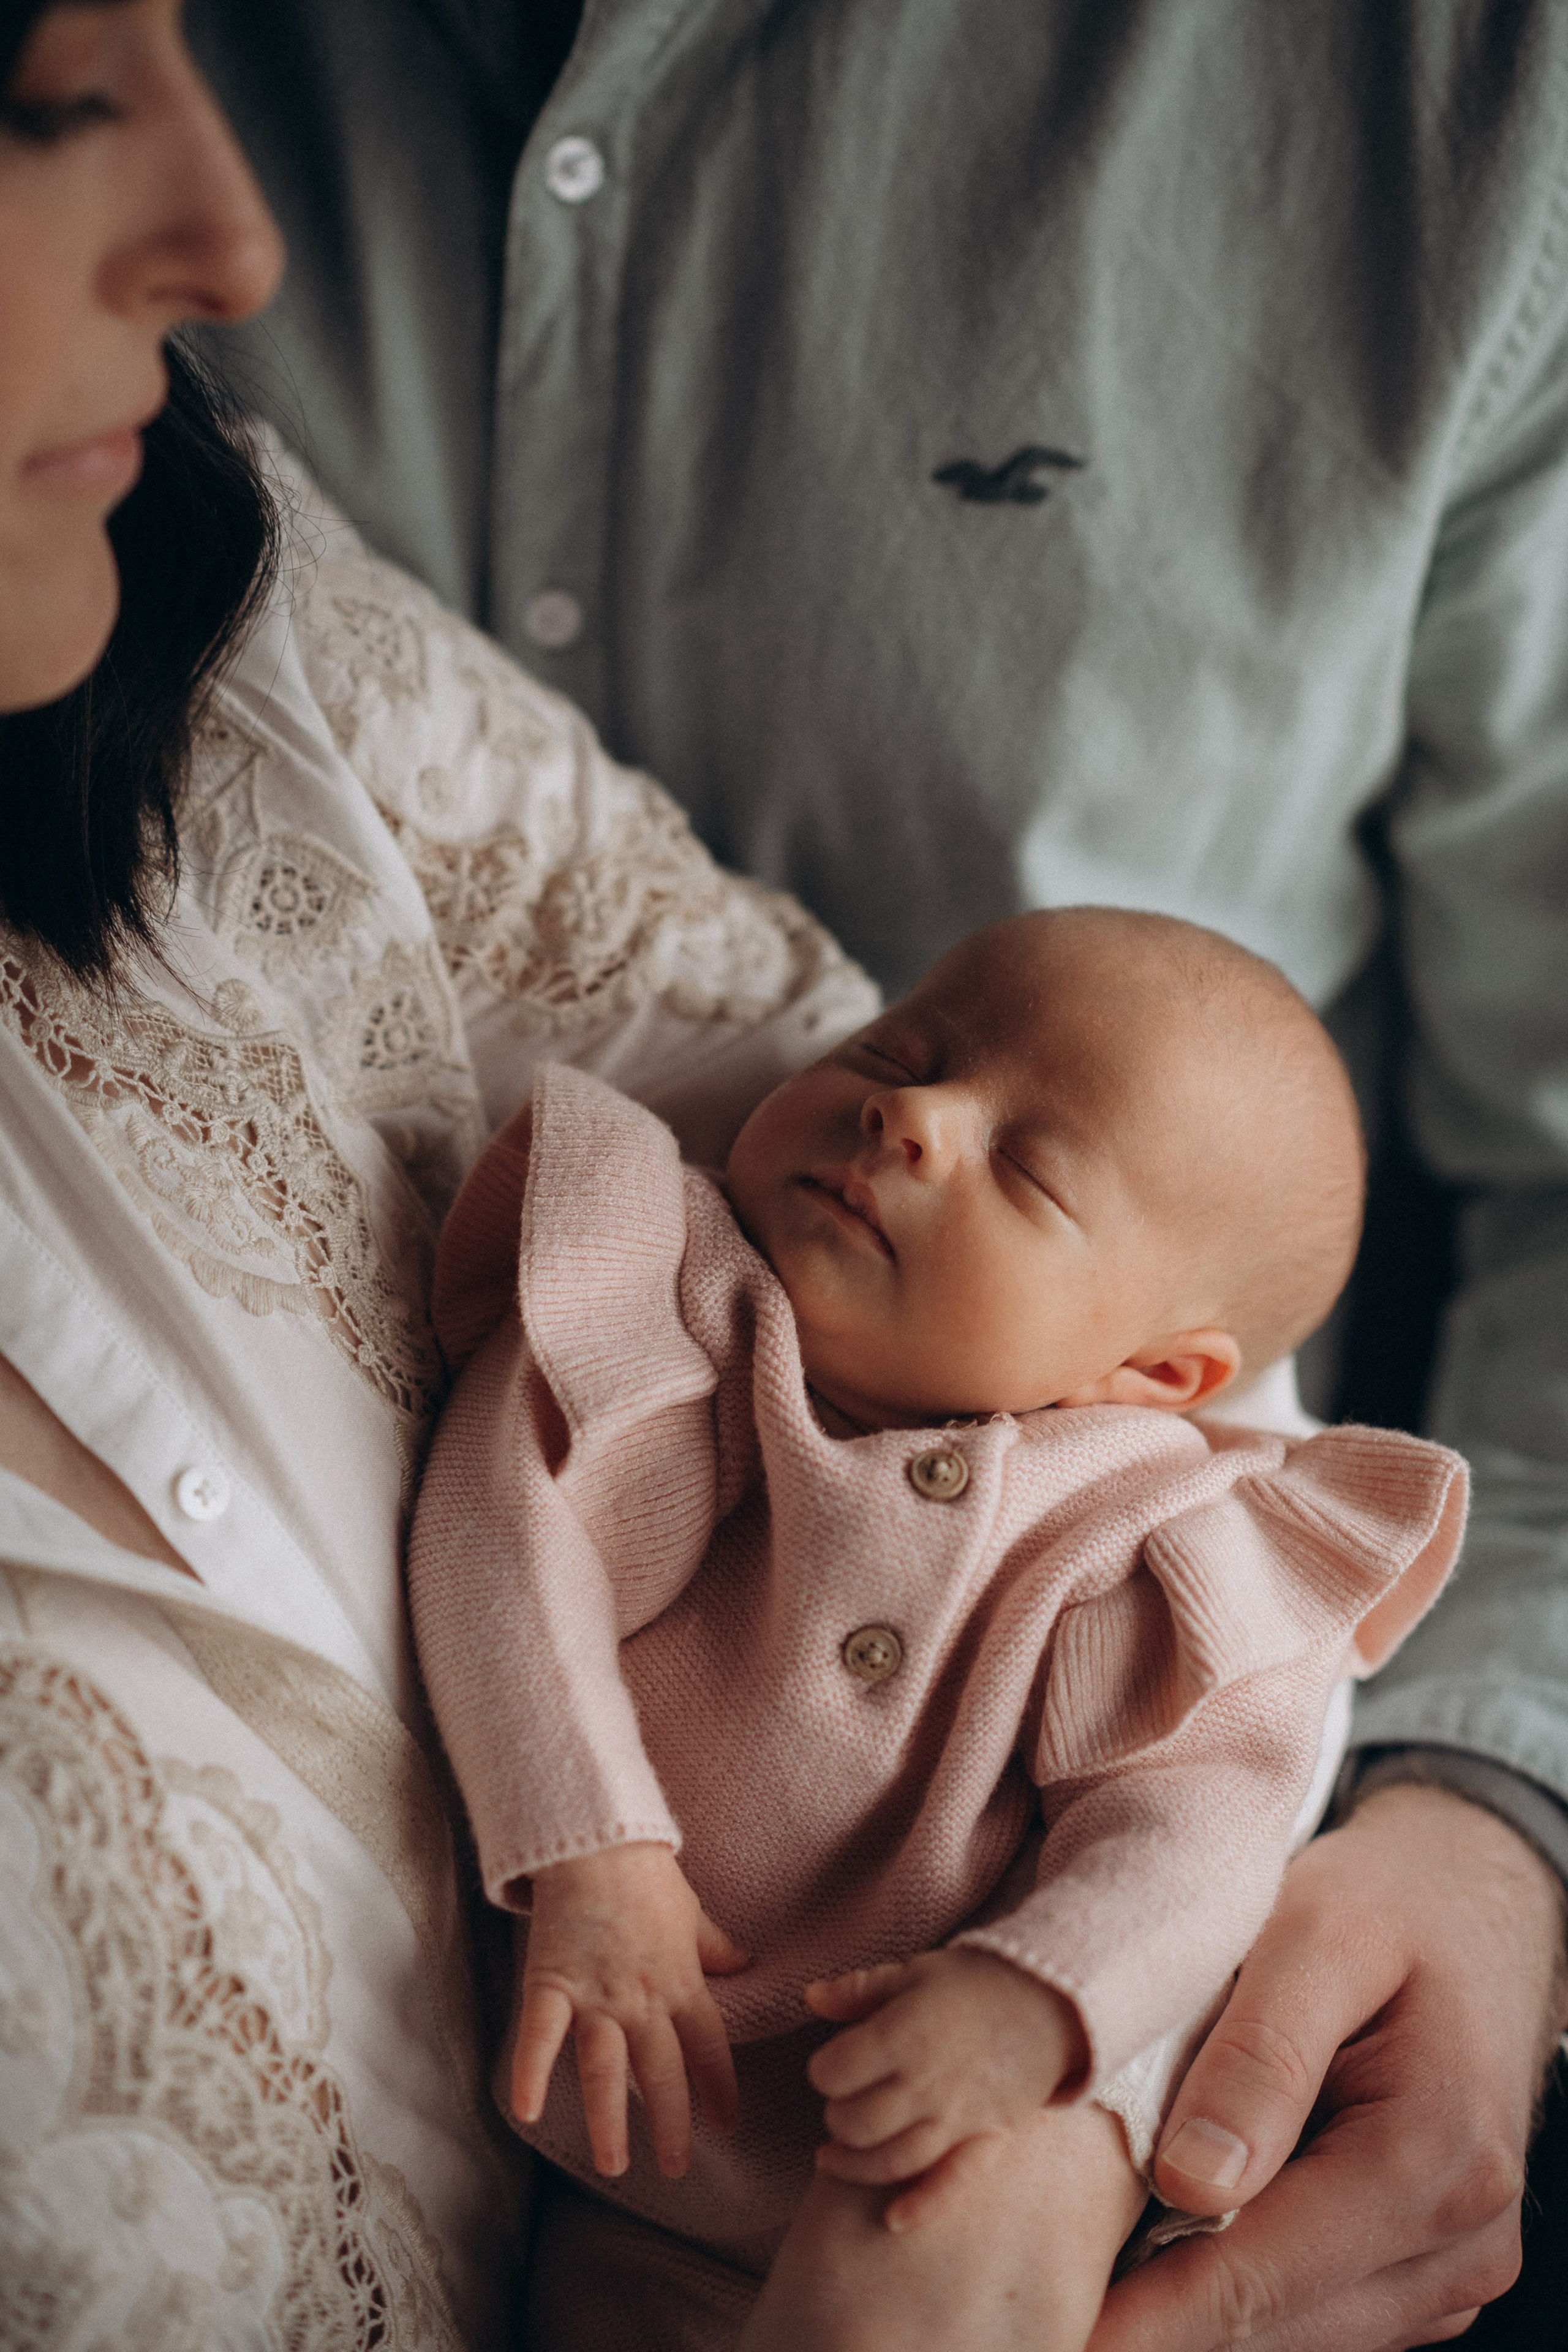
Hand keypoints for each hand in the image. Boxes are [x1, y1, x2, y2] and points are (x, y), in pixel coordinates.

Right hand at [511, 1841, 748, 2179]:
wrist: (597, 1838)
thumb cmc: (647, 1875)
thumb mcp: (694, 1913)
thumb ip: (717, 1947)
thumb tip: (749, 1965)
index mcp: (681, 1980)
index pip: (708, 2046)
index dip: (718, 2088)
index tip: (726, 2125)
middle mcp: (641, 1997)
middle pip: (661, 2070)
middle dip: (671, 2123)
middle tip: (677, 2168)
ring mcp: (595, 1992)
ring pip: (605, 2067)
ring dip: (609, 2119)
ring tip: (613, 2164)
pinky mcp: (550, 1981)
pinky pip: (540, 2035)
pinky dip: (531, 2072)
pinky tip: (526, 2111)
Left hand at [804, 1947, 1086, 2230]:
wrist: (1048, 1999)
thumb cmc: (972, 1982)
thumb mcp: (911, 1973)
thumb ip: (858, 1989)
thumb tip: (811, 1997)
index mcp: (902, 2035)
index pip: (834, 2072)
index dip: (823, 2069)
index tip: (831, 2063)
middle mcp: (927, 2083)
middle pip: (856, 2123)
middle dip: (837, 2116)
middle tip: (841, 2102)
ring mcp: (958, 2117)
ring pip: (893, 2160)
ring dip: (855, 2165)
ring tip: (832, 2158)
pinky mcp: (986, 2138)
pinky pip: (953, 2183)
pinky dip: (923, 2206)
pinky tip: (894, 2220)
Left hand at [1090, 1785, 1567, 2350]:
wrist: (1473, 1900)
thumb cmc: (1390, 1902)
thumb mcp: (1317, 1933)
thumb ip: (1260, 2054)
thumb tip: (1192, 2185)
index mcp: (1439, 2158)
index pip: (1265, 2273)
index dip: (1148, 2316)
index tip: (1058, 2331)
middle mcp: (1461, 2238)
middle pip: (1276, 2321)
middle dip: (1157, 2316)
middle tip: (1042, 2297)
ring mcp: (1447, 2267)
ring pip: (1294, 2332)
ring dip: (1194, 2304)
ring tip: (1093, 2260)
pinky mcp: (1421, 2271)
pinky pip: (1316, 2311)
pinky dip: (1239, 2284)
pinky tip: (1169, 2233)